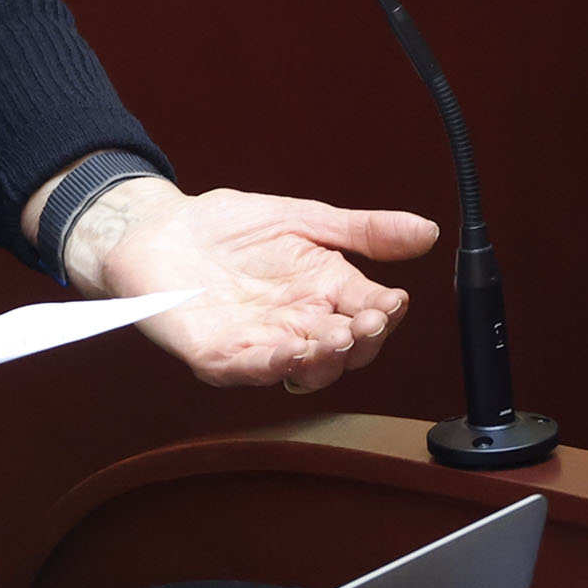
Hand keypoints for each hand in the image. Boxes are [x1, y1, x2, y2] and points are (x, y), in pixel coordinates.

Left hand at [73, 180, 438, 392]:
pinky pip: (250, 369)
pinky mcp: (219, 355)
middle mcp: (299, 326)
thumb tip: (426, 230)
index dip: (385, 313)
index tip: (393, 302)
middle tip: (366, 324)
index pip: (370, 314)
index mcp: (326, 294)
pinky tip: (287, 351)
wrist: (161, 227)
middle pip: (345, 351)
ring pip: (304, 368)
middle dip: (360, 341)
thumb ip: (363, 231)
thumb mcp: (305, 218)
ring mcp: (261, 344)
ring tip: (336, 337)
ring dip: (324, 358)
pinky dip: (271, 364)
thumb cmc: (231, 226)